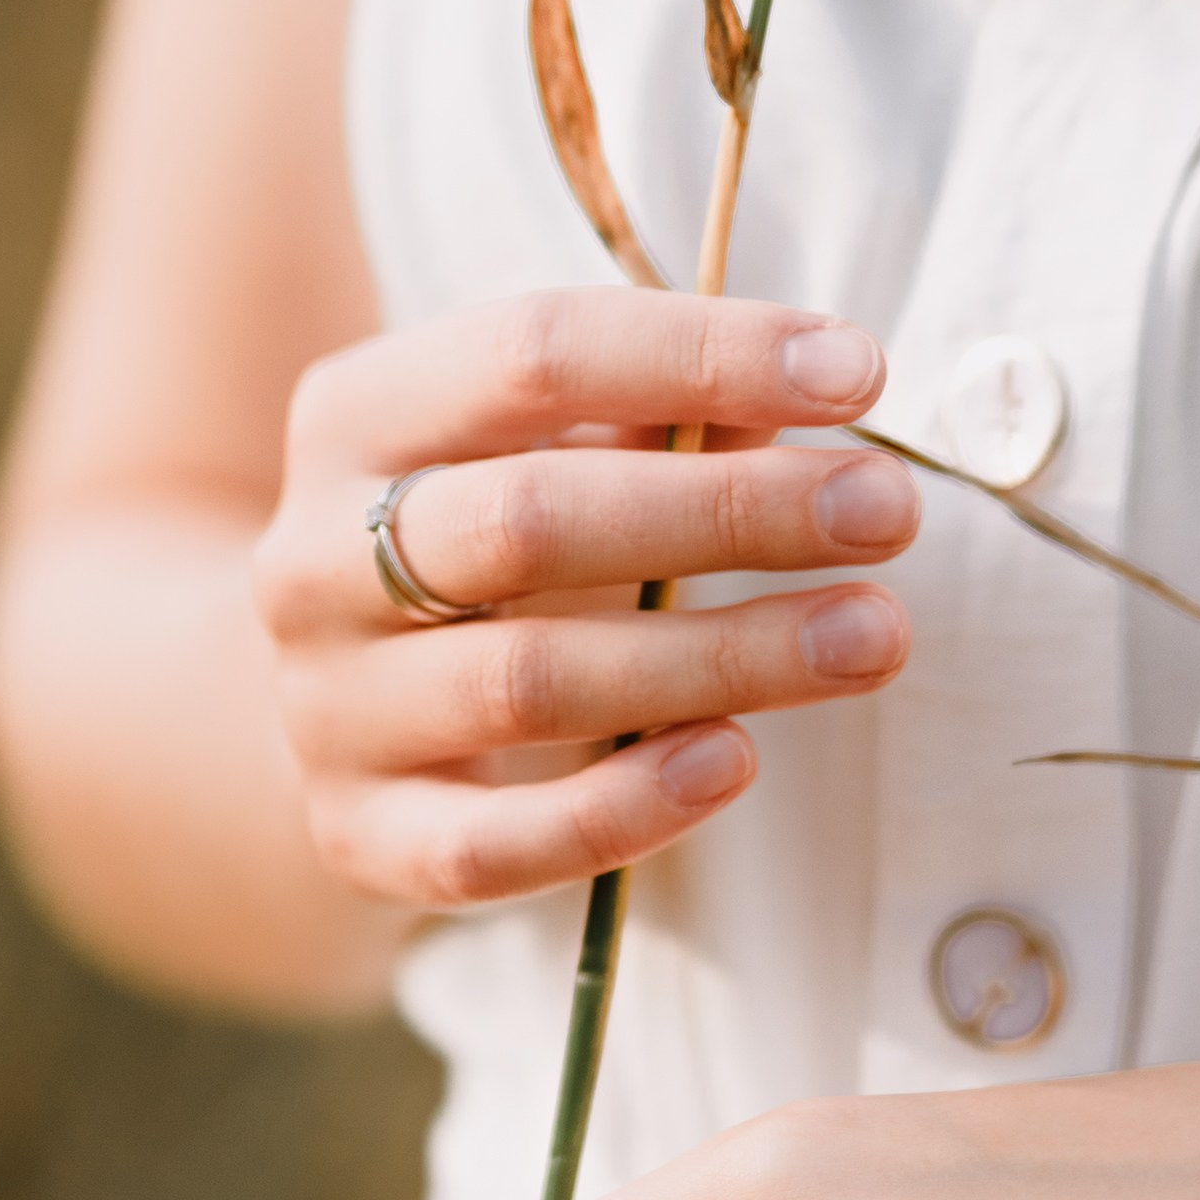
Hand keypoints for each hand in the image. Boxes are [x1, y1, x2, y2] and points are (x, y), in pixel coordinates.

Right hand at [251, 290, 916, 905]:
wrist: (330, 696)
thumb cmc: (481, 538)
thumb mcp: (543, 443)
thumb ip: (659, 414)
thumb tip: (823, 390)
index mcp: (355, 415)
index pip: (531, 353)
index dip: (702, 355)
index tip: (859, 373)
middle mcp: (312, 556)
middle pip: (530, 518)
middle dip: (730, 511)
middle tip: (887, 510)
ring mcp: (327, 705)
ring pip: (530, 682)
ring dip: (723, 657)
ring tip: (874, 635)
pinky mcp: (358, 835)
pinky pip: (491, 846)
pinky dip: (622, 809)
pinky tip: (735, 762)